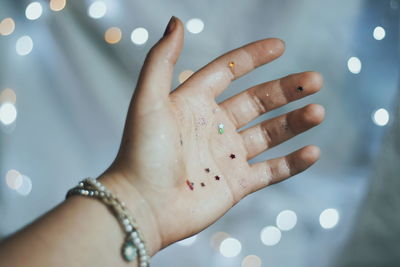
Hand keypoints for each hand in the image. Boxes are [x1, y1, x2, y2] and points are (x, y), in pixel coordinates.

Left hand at [100, 16, 323, 254]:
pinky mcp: (236, 184)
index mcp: (194, 103)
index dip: (253, 57)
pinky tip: (312, 152)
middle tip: (315, 80)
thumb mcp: (149, 99)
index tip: (280, 46)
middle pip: (257, 101)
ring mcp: (227, 156)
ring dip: (295, 123)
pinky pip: (271, 171)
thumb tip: (176, 21)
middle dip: (286, 89)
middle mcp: (213, 127)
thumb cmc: (142, 152)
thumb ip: (161, 60)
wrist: (142, 206)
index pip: (229, 72)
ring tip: (317, 111)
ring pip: (269, 134)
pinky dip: (292, 163)